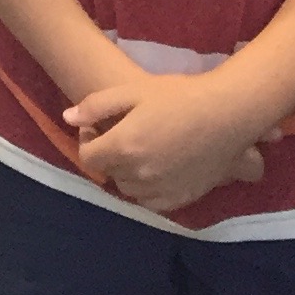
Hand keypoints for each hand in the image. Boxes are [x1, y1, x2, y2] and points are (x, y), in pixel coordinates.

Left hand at [64, 73, 269, 211]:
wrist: (227, 114)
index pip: (88, 157)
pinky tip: (157, 168)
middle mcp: (139, 174)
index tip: (99, 126)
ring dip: (126, 173)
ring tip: (140, 150)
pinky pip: (152, 203)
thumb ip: (96, 106)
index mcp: (123, 147)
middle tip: (121, 134)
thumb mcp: (132, 91)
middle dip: (107, 154)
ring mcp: (161, 190)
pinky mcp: (182, 198)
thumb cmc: (179, 96)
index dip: (88, 140)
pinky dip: (147, 190)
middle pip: (108, 173)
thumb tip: (68, 118)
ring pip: (128, 189)